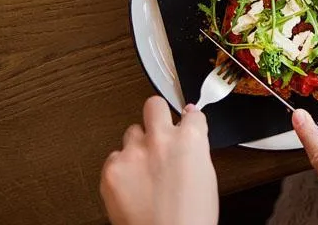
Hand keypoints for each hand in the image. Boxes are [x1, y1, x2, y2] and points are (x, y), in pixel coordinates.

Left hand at [100, 97, 217, 224]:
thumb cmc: (190, 218)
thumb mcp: (206, 178)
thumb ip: (195, 150)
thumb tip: (190, 135)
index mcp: (190, 140)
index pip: (191, 114)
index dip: (189, 122)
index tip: (186, 126)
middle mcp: (160, 140)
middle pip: (154, 105)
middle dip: (157, 115)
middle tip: (158, 130)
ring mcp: (133, 153)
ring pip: (132, 132)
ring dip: (138, 146)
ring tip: (145, 169)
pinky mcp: (112, 169)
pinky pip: (114, 157)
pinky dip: (122, 168)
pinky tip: (132, 184)